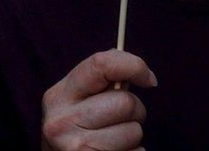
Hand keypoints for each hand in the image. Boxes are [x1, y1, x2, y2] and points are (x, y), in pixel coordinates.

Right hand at [41, 49, 156, 150]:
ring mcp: (76, 147)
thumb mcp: (78, 101)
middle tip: (123, 119)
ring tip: (115, 139)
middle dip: (135, 110)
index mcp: (59, 97)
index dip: (134, 66)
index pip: (102, 65)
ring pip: (134, 131)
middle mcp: (62, 122)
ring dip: (133, 135)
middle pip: (126, 103)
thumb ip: (102, 80)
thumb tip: (137, 70)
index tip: (149, 79)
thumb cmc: (77, 129)